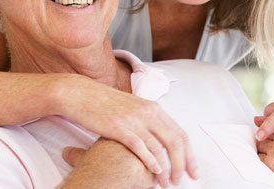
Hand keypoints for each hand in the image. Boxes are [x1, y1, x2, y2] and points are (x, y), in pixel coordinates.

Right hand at [65, 75, 197, 186]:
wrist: (81, 94)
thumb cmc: (105, 104)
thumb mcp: (133, 108)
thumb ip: (148, 121)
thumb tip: (160, 138)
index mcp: (154, 108)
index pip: (180, 134)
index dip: (190, 155)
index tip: (193, 170)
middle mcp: (148, 112)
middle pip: (176, 141)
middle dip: (183, 165)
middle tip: (183, 181)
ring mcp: (134, 119)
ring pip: (160, 147)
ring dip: (166, 169)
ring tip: (167, 183)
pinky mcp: (119, 127)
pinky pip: (141, 147)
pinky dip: (151, 161)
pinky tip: (155, 172)